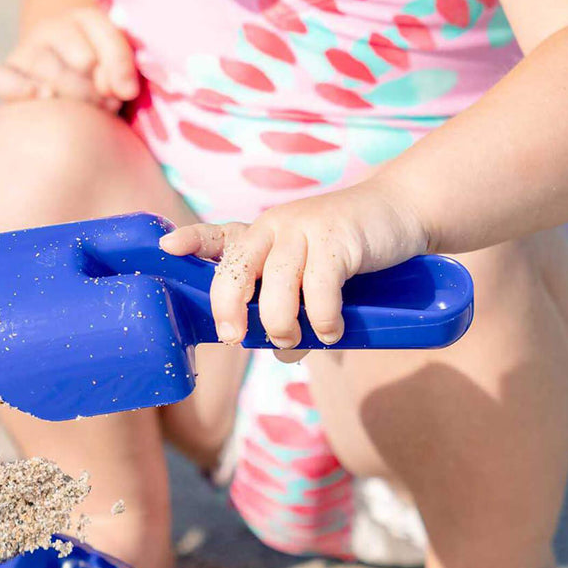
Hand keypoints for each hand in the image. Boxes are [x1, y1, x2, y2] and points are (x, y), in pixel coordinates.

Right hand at [0, 7, 138, 111]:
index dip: (114, 69)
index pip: (102, 38)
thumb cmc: (96, 74)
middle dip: (91, 90)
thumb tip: (125, 91)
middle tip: (101, 107)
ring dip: (68, 95)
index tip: (119, 94)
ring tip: (79, 113)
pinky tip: (41, 97)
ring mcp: (27, 51)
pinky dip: (18, 88)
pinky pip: (1, 78)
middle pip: (74, 57)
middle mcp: (51, 30)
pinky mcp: (7, 74)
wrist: (61, 72)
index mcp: (82, 20)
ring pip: (46, 67)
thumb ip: (122, 67)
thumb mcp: (115, 61)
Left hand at [160, 180, 428, 360]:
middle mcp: (275, 227)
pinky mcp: (339, 238)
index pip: (216, 235)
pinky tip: (332, 331)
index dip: (191, 241)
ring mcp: (305, 229)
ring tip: (294, 341)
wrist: (399, 214)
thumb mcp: (307, 272)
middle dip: (230, 309)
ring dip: (282, 325)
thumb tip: (283, 353)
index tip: (167, 248)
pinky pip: (320, 288)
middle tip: (236, 337)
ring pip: (277, 287)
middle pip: (235, 270)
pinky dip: (323, 319)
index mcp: (259, 236)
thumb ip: (287, 306)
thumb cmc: (346, 254)